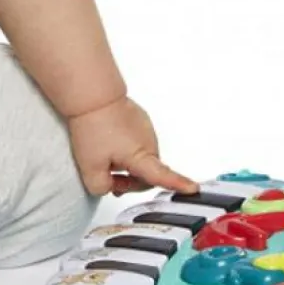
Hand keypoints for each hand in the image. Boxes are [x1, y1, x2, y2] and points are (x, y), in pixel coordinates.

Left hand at [67, 96, 197, 196]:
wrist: (91, 96)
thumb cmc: (93, 127)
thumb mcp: (90, 168)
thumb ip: (102, 187)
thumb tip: (109, 187)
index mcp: (141, 156)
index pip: (163, 177)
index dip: (178, 185)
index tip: (192, 189)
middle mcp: (149, 142)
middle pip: (146, 172)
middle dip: (129, 180)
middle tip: (108, 179)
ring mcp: (145, 129)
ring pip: (140, 156)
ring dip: (125, 163)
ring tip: (102, 156)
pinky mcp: (138, 119)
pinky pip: (135, 141)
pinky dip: (124, 147)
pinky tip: (106, 142)